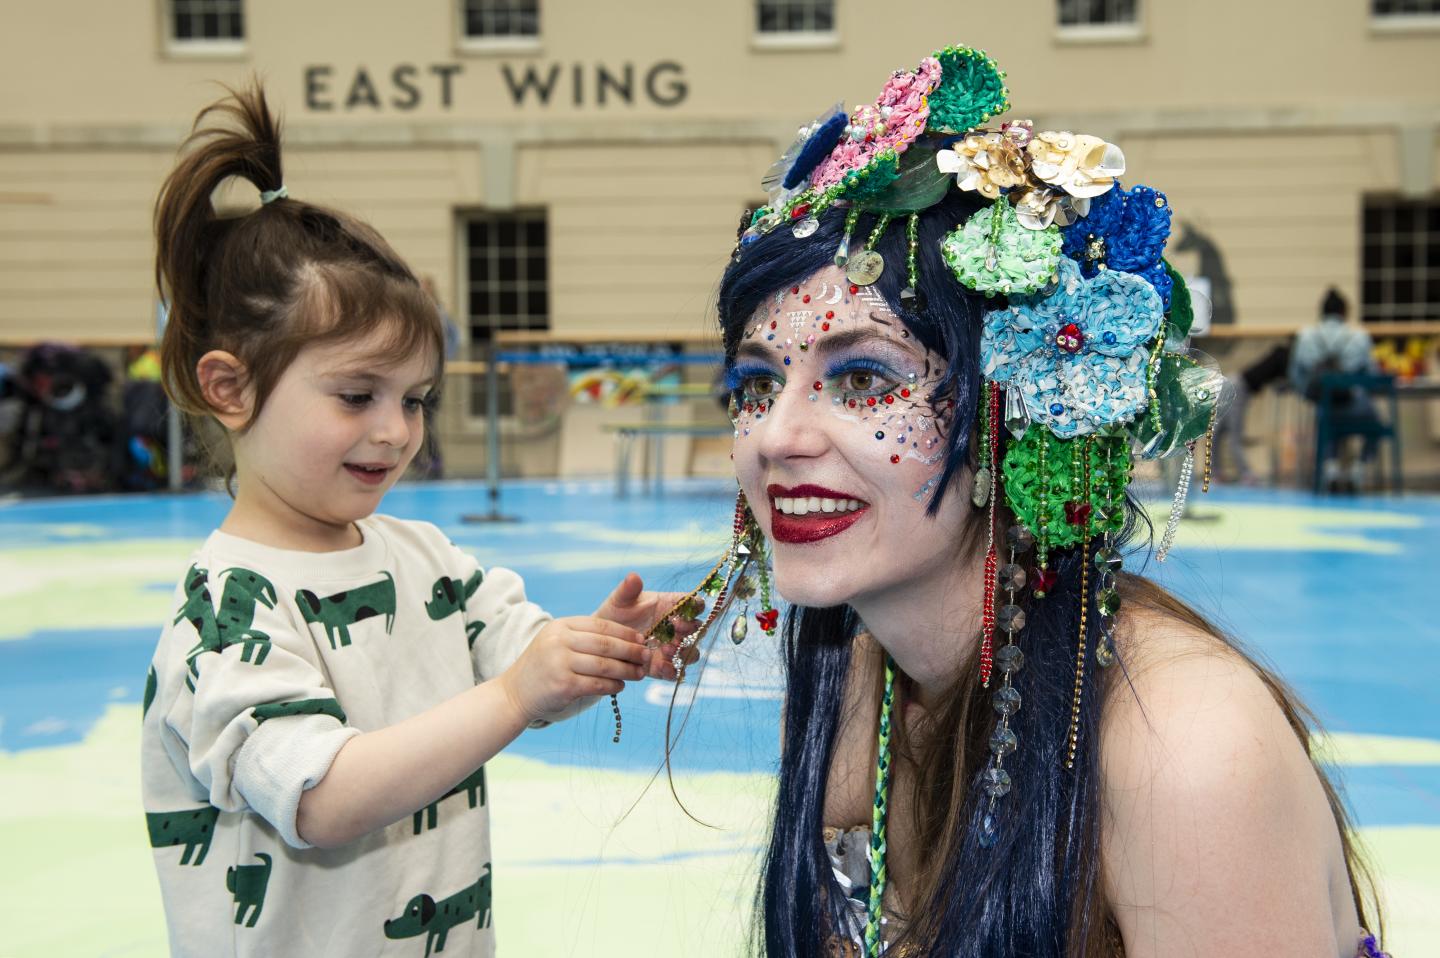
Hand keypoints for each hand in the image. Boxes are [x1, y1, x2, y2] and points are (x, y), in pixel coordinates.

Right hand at [498, 616, 648, 723]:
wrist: (515, 692)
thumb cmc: (545, 666)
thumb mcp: (558, 642)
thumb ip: (586, 638)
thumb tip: (628, 641)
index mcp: (561, 626)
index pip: (601, 625)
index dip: (625, 633)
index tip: (641, 639)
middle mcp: (559, 641)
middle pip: (605, 644)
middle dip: (630, 651)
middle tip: (646, 656)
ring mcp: (559, 663)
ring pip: (604, 665)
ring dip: (626, 670)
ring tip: (639, 673)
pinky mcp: (563, 685)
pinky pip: (597, 684)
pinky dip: (612, 685)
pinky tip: (621, 686)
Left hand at [595, 572, 701, 680]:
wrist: (602, 639)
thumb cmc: (616, 614)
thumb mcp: (620, 600)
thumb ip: (628, 590)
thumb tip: (633, 577)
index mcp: (672, 607)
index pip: (694, 604)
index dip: (696, 605)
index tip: (688, 605)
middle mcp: (677, 628)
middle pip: (697, 629)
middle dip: (691, 628)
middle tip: (677, 627)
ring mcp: (672, 648)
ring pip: (691, 652)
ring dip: (685, 651)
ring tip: (668, 648)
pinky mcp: (663, 666)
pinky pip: (676, 672)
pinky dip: (672, 670)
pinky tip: (663, 667)